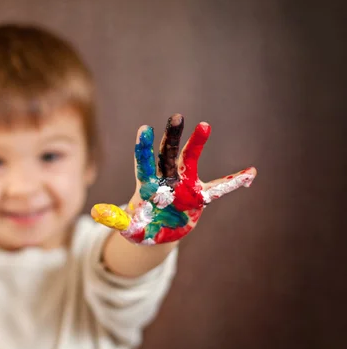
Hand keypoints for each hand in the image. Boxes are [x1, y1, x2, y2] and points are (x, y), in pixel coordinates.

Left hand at [91, 114, 256, 244]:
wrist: (158, 232)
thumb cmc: (141, 226)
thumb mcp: (129, 227)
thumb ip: (116, 220)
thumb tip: (96, 213)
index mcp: (147, 185)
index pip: (144, 163)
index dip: (144, 148)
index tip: (144, 129)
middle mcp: (165, 179)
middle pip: (167, 154)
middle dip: (172, 137)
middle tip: (176, 116)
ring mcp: (183, 185)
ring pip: (190, 161)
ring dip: (197, 145)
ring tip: (204, 125)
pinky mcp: (198, 196)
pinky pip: (219, 188)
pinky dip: (233, 182)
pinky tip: (251, 173)